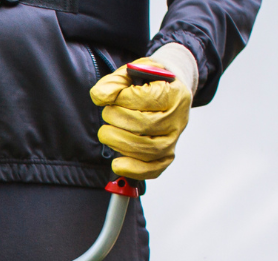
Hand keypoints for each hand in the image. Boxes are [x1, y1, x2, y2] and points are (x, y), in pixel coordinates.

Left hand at [89, 45, 197, 180]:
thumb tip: (99, 95)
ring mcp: (173, 139)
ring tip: (107, 133)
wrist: (167, 93)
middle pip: (143, 125)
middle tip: (108, 114)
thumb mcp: (132, 74)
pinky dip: (132, 169)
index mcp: (174, 93)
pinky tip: (117, 163)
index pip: (143, 99)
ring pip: (147, 149)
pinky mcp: (167, 156)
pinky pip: (153, 169)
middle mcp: (178, 118)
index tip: (111, 97)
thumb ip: (114, 82)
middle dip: (116, 120)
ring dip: (118, 142)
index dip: (120, 99)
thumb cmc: (147, 84)